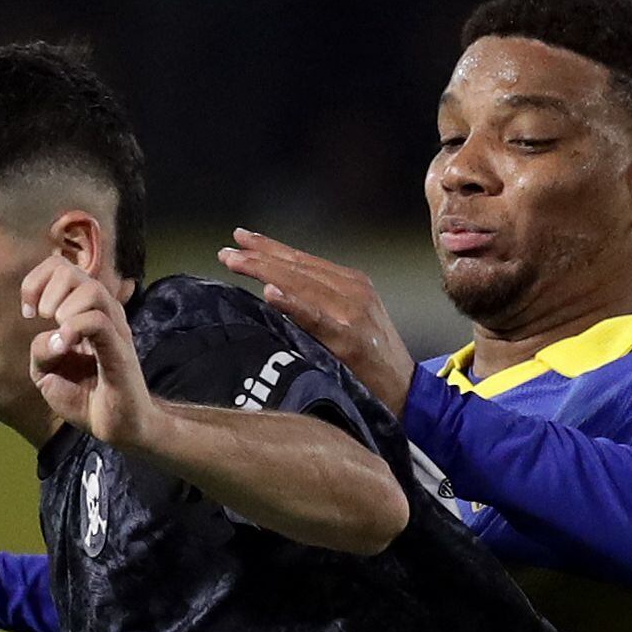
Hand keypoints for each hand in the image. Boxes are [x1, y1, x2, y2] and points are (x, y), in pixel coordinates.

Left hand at [22, 252, 156, 446]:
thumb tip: (49, 334)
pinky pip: (98, 320)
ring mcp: (114, 328)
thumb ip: (40, 350)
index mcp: (84, 312)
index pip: (60, 268)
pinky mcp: (119, 348)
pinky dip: (75, 327)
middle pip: (72, 270)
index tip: (29, 312)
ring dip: (63, 306)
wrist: (117, 426)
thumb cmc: (86, 398)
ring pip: (91, 289)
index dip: (36, 281)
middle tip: (42, 318)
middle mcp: (102, 313)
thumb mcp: (47, 375)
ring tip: (58, 330)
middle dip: (46, 288)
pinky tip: (66, 345)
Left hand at [219, 229, 414, 413]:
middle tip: (226, 251)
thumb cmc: (370, 361)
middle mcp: (352, 289)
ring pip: (301, 284)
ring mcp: (352, 311)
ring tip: (236, 262)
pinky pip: (315, 317)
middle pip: (297, 267)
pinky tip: (270, 293)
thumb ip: (317, 304)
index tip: (240, 239)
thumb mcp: (347, 321)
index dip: (270, 248)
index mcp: (350, 282)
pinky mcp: (350, 338)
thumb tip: (273, 293)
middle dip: (259, 257)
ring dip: (265, 271)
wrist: (405, 391)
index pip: (302, 261)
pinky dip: (292, 303)